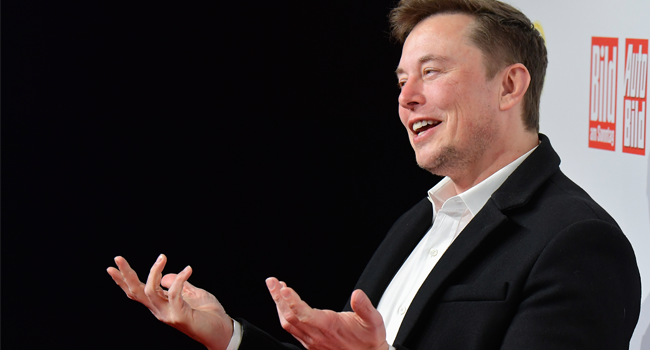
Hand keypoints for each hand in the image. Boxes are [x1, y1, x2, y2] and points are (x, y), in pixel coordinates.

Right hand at [107, 255, 232, 349]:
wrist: (223, 331)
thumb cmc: (209, 314)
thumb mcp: (193, 294)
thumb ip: (179, 285)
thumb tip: (166, 276)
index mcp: (160, 305)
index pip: (137, 292)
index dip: (123, 281)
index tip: (111, 267)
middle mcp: (160, 310)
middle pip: (136, 292)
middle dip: (126, 275)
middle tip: (118, 258)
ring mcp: (168, 314)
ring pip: (149, 292)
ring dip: (154, 272)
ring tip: (162, 257)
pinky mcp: (179, 316)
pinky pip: (174, 294)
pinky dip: (180, 279)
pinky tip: (188, 269)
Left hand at [266, 277, 388, 349]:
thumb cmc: (369, 339)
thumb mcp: (373, 322)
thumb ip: (365, 308)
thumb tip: (357, 295)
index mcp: (329, 327)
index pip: (304, 314)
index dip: (292, 301)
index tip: (284, 288)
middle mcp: (316, 335)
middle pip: (290, 316)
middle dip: (278, 298)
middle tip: (272, 282)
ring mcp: (311, 340)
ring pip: (288, 323)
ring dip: (279, 305)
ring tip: (275, 288)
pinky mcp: (310, 342)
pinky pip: (292, 328)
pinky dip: (284, 313)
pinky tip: (284, 303)